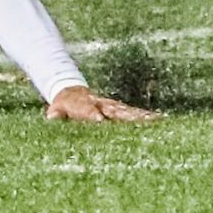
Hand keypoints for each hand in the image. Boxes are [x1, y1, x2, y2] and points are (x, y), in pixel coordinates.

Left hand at [44, 85, 159, 122]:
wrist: (73, 91)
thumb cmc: (65, 104)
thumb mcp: (58, 108)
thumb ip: (57, 113)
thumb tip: (51, 116)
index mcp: (85, 104)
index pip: (89, 110)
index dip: (93, 115)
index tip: (99, 120)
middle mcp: (102, 104)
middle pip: (116, 110)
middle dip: (128, 115)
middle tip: (142, 120)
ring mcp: (113, 107)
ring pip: (129, 112)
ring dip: (142, 117)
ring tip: (157, 121)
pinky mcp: (120, 110)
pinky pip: (134, 114)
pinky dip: (146, 117)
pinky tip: (160, 121)